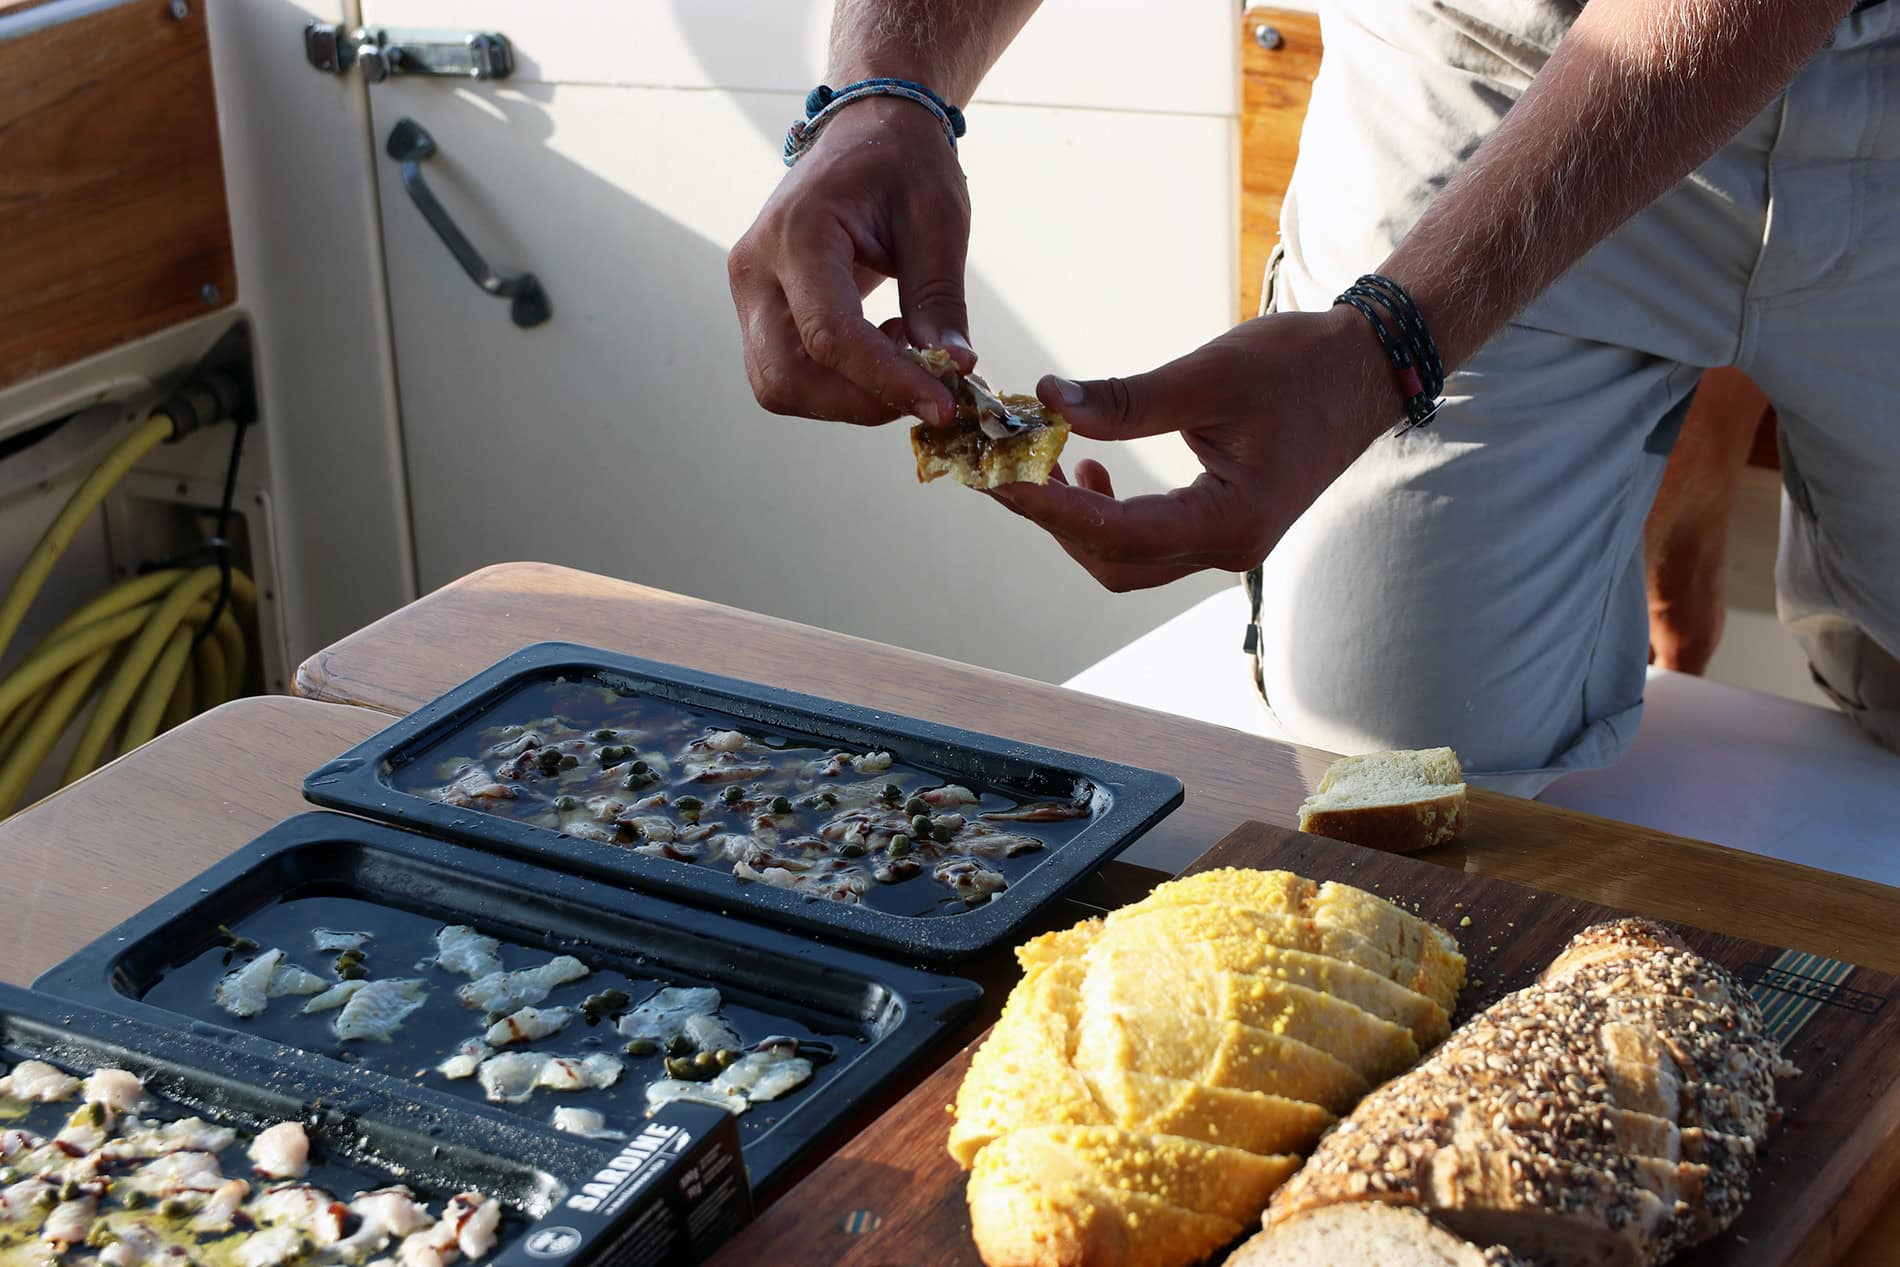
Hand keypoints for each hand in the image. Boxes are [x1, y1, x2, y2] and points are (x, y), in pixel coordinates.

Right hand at [728, 99, 973, 425]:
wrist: (865, 128)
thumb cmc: (903, 163)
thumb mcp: (938, 221)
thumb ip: (940, 299)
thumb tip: (955, 369)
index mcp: (797, 234)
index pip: (830, 336)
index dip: (886, 381)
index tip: (943, 405)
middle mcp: (755, 268)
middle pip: (787, 376)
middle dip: (861, 401)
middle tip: (927, 387)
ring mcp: (749, 292)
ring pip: (781, 385)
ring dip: (849, 395)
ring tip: (904, 351)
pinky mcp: (759, 310)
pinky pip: (787, 372)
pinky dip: (839, 383)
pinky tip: (883, 347)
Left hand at [989, 307, 1395, 590]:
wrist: (1368, 372)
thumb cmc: (1301, 365)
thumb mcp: (1209, 374)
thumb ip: (1127, 400)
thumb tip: (1046, 401)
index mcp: (1230, 519)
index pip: (1118, 533)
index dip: (1051, 511)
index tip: (999, 480)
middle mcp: (1228, 547)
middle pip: (1114, 560)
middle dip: (1052, 520)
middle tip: (1002, 470)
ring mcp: (1227, 544)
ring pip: (1127, 559)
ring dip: (1075, 521)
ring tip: (1039, 465)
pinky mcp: (1222, 528)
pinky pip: (1149, 541)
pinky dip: (1106, 516)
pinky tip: (1088, 471)